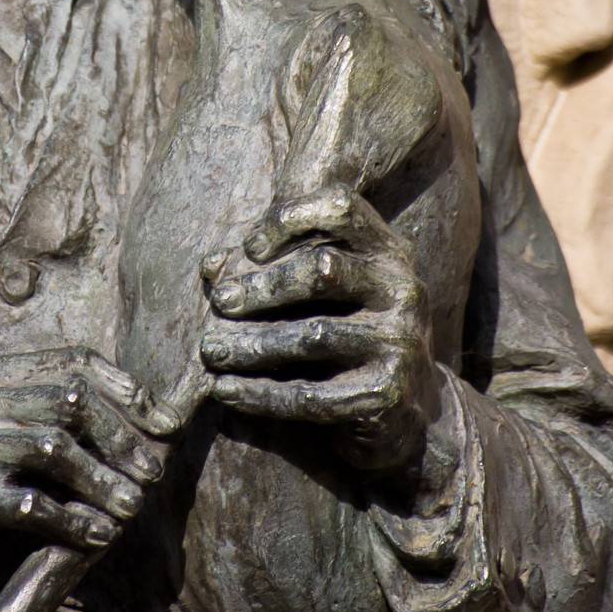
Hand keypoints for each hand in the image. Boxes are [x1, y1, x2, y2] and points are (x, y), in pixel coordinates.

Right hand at [0, 346, 178, 576]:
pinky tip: (96, 534)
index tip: (165, 424)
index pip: (77, 362)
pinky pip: (28, 504)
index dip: (128, 390)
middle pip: (71, 401)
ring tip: (130, 508)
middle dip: (121, 438)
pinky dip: (71, 520)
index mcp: (2, 372)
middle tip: (152, 473)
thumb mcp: (8, 420)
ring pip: (54, 449)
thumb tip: (146, 421)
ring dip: (102, 481)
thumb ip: (58, 410)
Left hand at [200, 185, 441, 473]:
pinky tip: (224, 390)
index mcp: (384, 248)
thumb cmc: (344, 326)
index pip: (340, 207)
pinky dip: (260, 393)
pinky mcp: (385, 393)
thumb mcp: (320, 288)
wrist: (402, 404)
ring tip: (210, 350)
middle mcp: (400, 288)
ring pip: (313, 336)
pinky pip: (312, 395)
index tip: (249, 247)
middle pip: (323, 270)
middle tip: (219, 301)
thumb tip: (210, 266)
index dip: (289, 219)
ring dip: (252, 345)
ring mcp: (399, 342)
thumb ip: (270, 267)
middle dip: (262, 287)